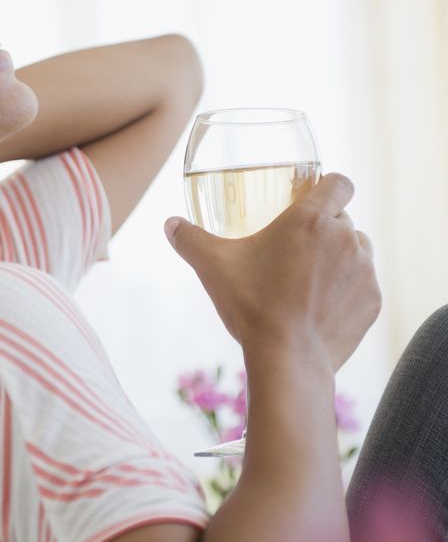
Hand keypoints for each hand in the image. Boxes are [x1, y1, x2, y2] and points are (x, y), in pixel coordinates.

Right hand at [164, 173, 381, 371]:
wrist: (288, 359)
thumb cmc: (252, 307)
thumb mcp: (213, 267)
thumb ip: (190, 239)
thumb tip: (170, 225)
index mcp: (311, 219)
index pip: (338, 182)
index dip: (328, 186)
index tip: (312, 197)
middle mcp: (346, 237)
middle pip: (343, 218)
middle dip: (325, 229)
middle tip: (297, 250)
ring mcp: (364, 270)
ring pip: (358, 250)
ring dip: (341, 257)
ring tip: (311, 279)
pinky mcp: (373, 301)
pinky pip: (364, 285)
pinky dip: (348, 291)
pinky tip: (322, 306)